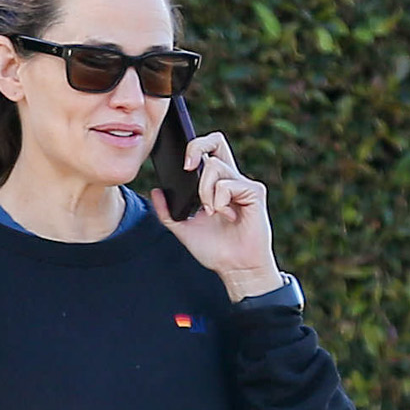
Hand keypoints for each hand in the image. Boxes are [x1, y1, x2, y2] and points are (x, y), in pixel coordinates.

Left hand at [152, 131, 281, 300]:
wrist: (235, 268)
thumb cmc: (216, 251)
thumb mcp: (184, 229)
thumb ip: (167, 212)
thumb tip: (155, 191)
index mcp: (217, 184)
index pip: (208, 150)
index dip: (194, 147)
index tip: (182, 166)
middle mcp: (231, 179)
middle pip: (216, 140)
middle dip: (197, 147)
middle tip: (187, 167)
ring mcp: (243, 185)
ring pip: (214, 167)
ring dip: (204, 191)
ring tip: (210, 212)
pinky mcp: (254, 192)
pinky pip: (228, 184)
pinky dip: (219, 201)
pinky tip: (226, 215)